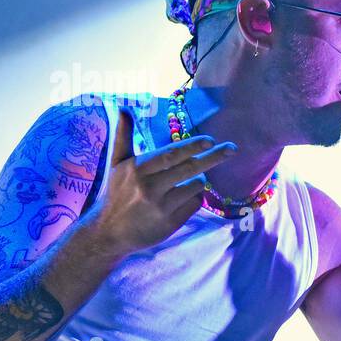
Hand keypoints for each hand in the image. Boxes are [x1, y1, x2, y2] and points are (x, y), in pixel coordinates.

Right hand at [88, 107, 235, 256]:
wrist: (109, 232)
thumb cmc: (116, 193)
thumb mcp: (116, 164)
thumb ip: (123, 136)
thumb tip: (124, 108)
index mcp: (138, 169)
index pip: (170, 155)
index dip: (192, 146)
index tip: (210, 140)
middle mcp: (150, 186)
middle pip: (189, 169)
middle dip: (213, 157)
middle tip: (231, 148)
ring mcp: (162, 206)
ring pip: (196, 186)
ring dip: (198, 180)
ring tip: (185, 181)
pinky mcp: (171, 222)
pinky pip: (195, 203)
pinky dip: (195, 197)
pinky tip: (182, 198)